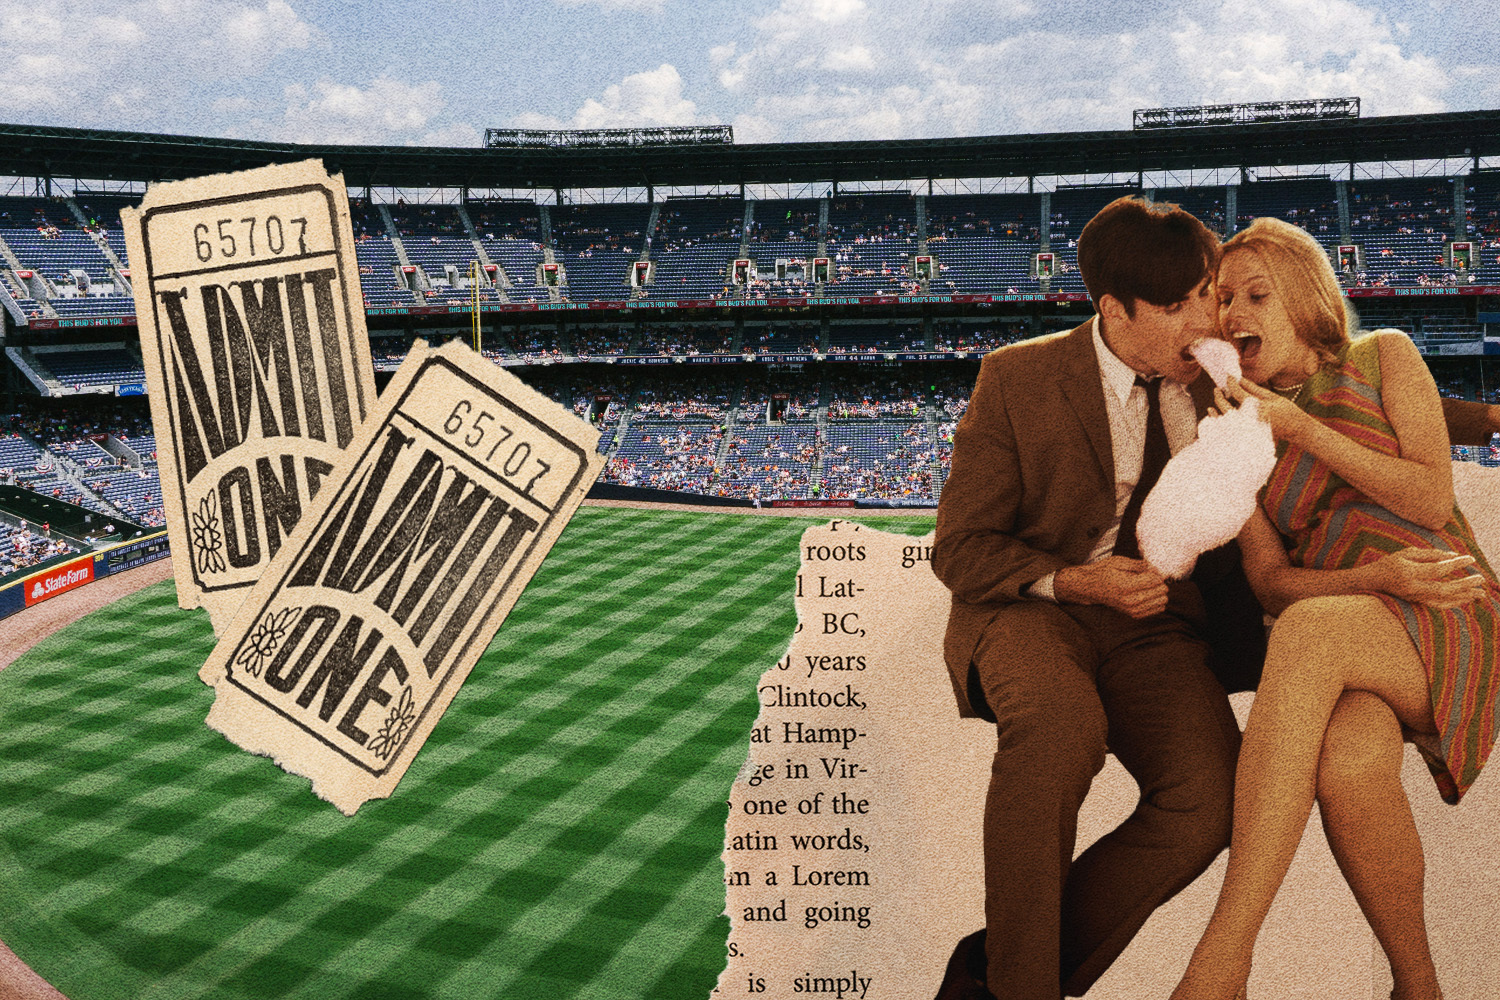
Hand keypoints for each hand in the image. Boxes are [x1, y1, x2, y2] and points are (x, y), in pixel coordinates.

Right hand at [1055, 556, 1167, 617]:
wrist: (1090, 588)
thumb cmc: (1103, 572)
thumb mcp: (1119, 562)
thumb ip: (1139, 565)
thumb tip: (1155, 568)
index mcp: (1126, 586)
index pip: (1155, 580)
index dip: (1156, 573)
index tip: (1149, 569)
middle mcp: (1130, 601)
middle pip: (1161, 592)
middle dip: (1159, 582)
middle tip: (1149, 577)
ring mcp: (1132, 609)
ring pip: (1161, 602)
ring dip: (1158, 592)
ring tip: (1148, 586)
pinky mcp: (1133, 614)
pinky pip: (1156, 610)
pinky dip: (1156, 601)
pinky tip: (1148, 594)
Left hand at [1223, 376, 1313, 442]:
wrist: (1296, 429)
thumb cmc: (1286, 411)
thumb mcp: (1271, 396)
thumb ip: (1253, 388)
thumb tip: (1238, 379)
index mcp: (1258, 407)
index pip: (1238, 393)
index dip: (1231, 383)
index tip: (1228, 376)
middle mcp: (1250, 420)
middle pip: (1226, 408)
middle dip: (1219, 397)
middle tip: (1217, 389)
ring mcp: (1248, 430)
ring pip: (1225, 422)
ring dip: (1216, 413)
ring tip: (1212, 404)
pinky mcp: (1248, 436)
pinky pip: (1229, 430)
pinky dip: (1221, 423)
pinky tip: (1214, 414)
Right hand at [1373, 547, 1488, 607]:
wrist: (1373, 581)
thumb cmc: (1391, 563)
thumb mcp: (1407, 553)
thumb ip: (1431, 554)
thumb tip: (1454, 556)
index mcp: (1408, 572)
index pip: (1436, 569)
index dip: (1455, 564)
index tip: (1470, 559)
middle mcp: (1412, 587)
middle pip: (1443, 589)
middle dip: (1464, 584)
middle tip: (1481, 578)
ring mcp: (1414, 597)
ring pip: (1443, 601)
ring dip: (1464, 597)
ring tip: (1481, 593)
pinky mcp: (1417, 603)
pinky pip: (1439, 605)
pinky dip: (1455, 603)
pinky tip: (1466, 598)